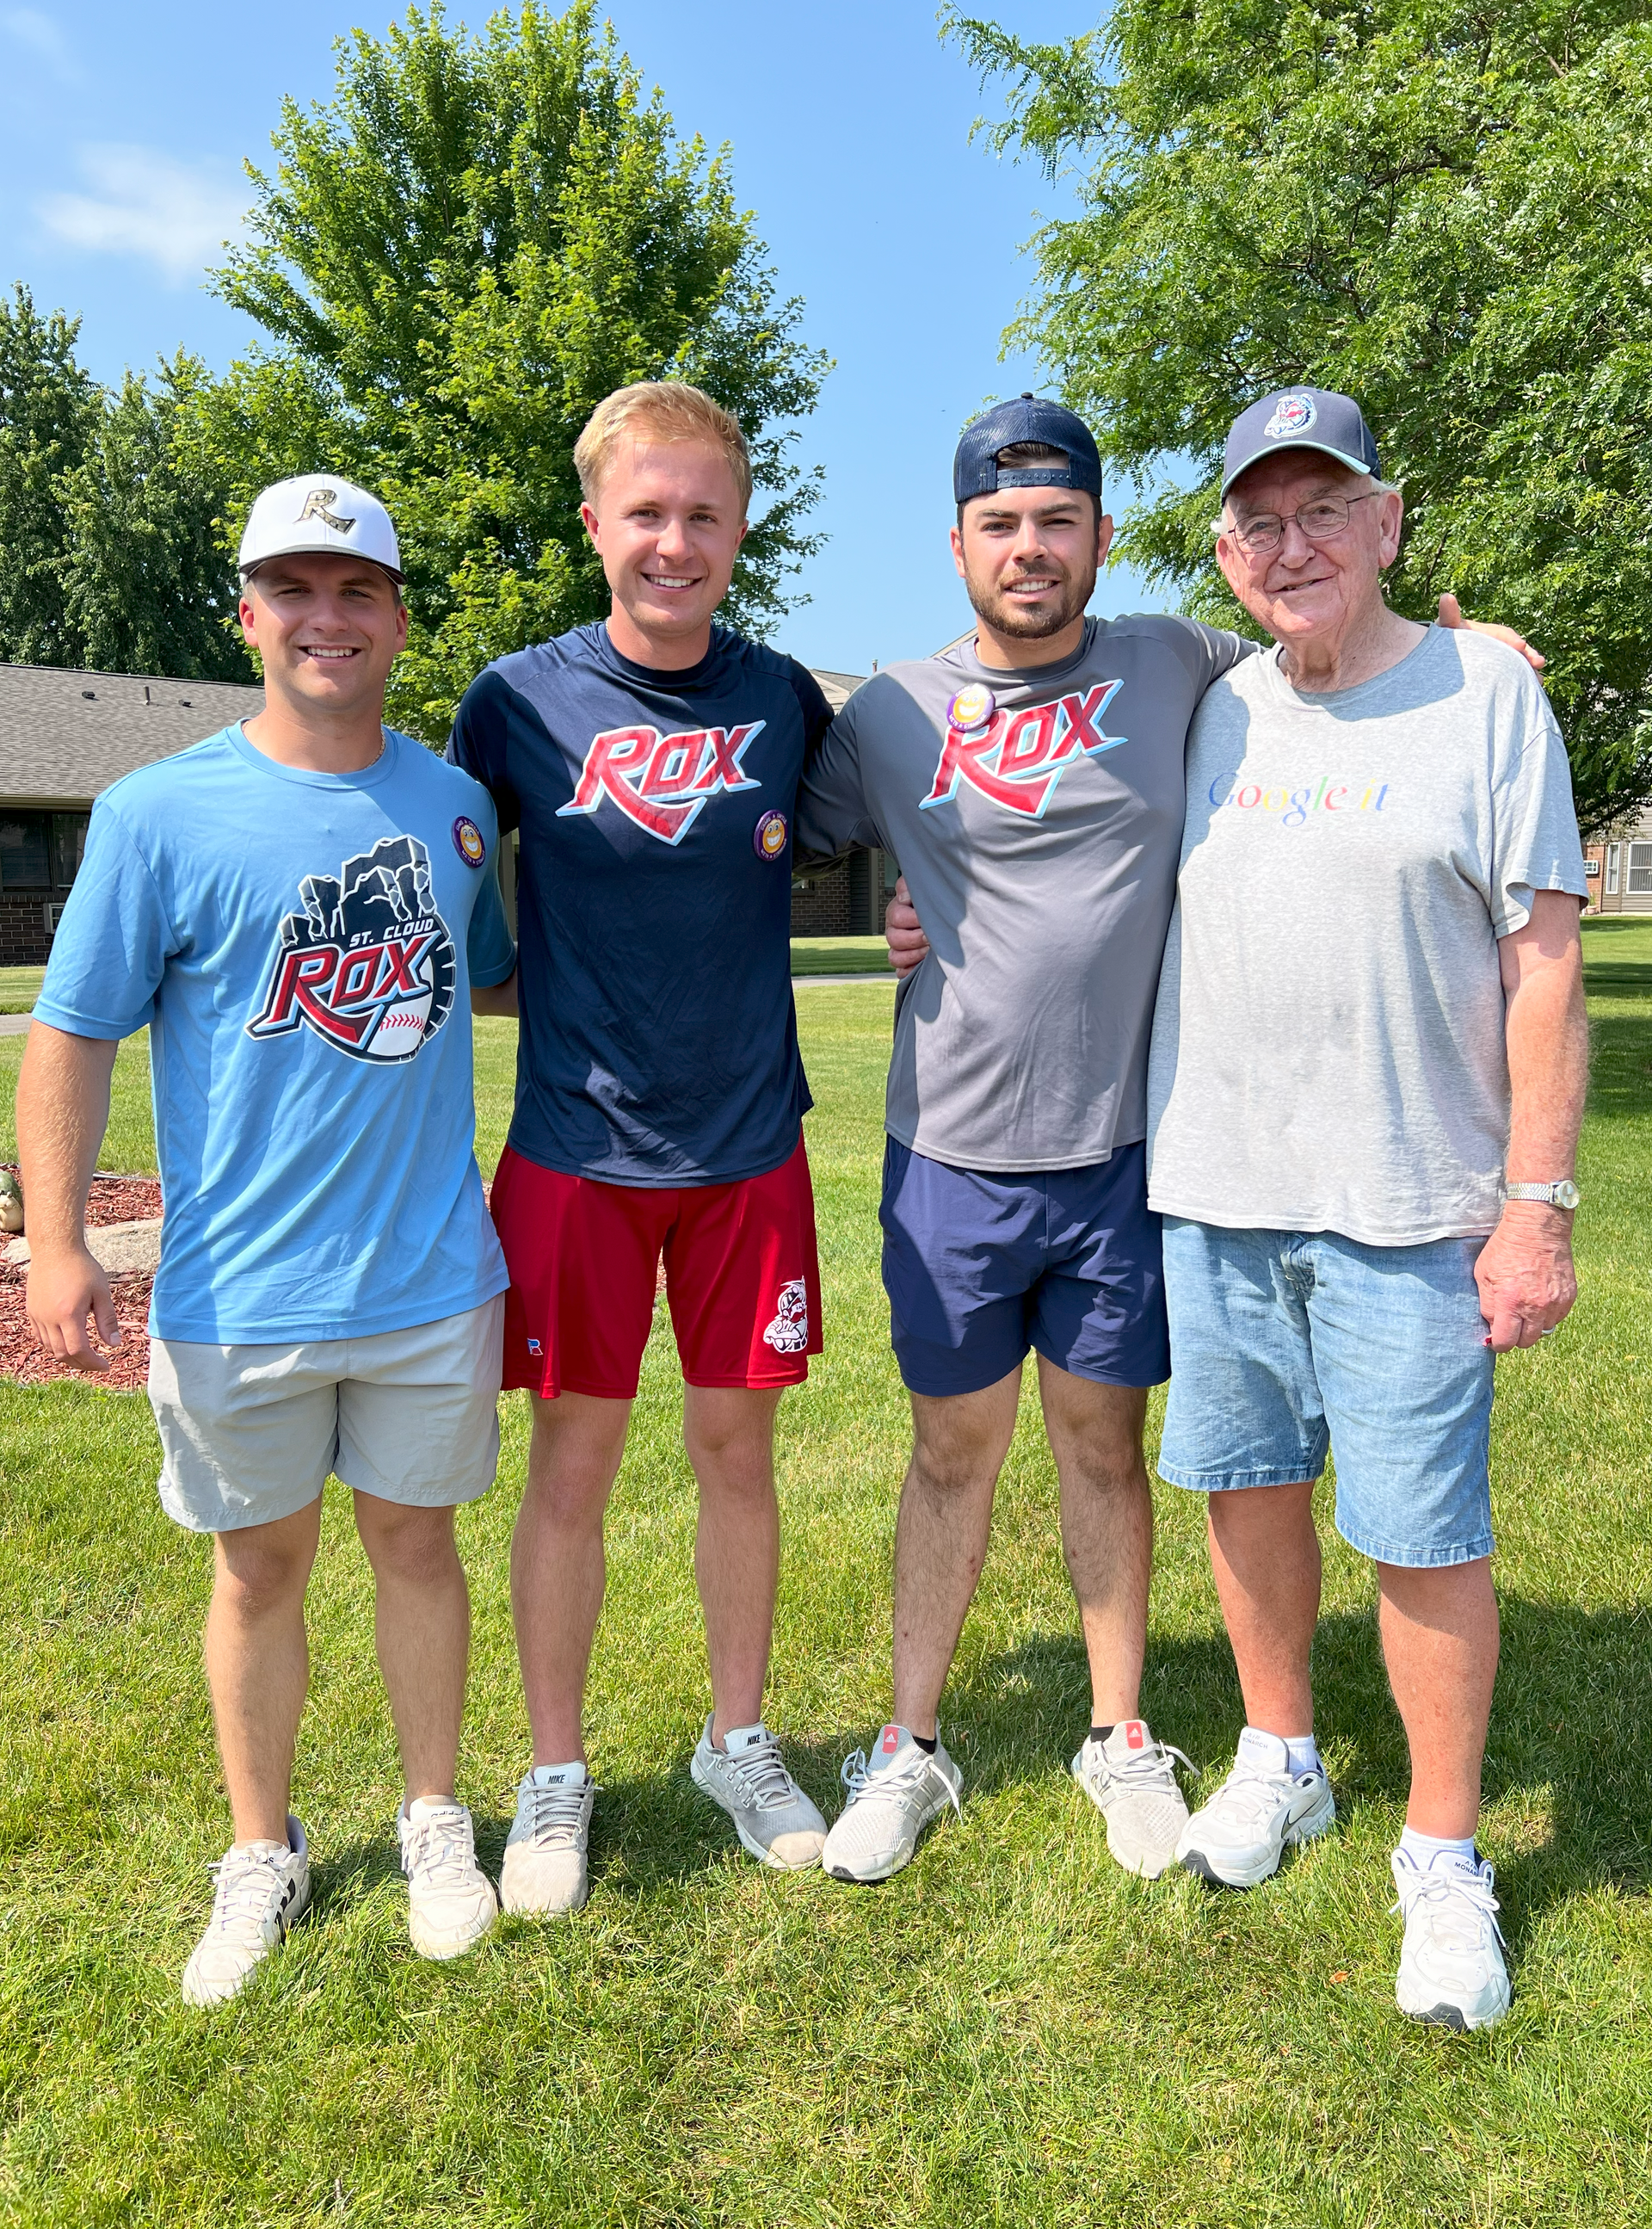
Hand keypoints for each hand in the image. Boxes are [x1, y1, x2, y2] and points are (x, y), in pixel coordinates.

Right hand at [26, 1243, 120, 1372]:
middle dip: (81, 1364)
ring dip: (67, 1356)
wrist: (55, 1249)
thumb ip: (108, 1321)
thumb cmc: (82, 1268)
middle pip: (62, 1354)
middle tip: (97, 1364)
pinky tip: (66, 1342)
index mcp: (69, 1314)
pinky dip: (53, 1345)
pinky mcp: (32, 1311)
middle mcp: (49, 1318)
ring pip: (50, 1348)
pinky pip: (40, 1337)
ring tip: (84, 1355)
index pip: (79, 1350)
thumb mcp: (102, 1293)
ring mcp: (37, 1315)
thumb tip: (114, 1345)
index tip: (106, 1366)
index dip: (93, 1363)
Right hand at [885, 876, 930, 978]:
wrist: (947, 920)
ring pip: (894, 957)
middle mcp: (893, 929)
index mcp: (897, 909)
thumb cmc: (937, 903)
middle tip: (931, 937)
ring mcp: (897, 948)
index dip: (912, 919)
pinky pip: (900, 971)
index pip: (897, 915)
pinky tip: (922, 965)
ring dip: (913, 955)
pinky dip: (910, 970)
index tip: (928, 918)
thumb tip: (905, 896)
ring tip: (930, 950)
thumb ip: (913, 887)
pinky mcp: (903, 964)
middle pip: (893, 938)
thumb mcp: (928, 888)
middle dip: (914, 938)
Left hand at [1437, 593, 1544, 672]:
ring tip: (1539, 680)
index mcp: (1485, 632)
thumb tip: (1446, 597)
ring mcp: (1497, 657)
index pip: (1501, 634)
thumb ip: (1448, 615)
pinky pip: (1512, 675)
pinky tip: (1532, 689)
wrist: (1437, 654)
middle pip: (1514, 649)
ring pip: (1517, 663)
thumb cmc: (1443, 639)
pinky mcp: (1497, 671)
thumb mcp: (1446, 627)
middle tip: (1538, 662)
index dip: (1510, 639)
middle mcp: (1495, 643)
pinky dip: (1522, 681)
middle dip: (1527, 656)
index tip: (1520, 646)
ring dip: (1529, 670)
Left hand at [1473, 1203, 1575, 1351]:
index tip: (1496, 1337)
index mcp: (1510, 1302)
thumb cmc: (1505, 1248)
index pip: (1506, 1343)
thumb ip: (1487, 1307)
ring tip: (1525, 1307)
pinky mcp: (1569, 1297)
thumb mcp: (1483, 1276)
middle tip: (1510, 1322)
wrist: (1537, 1228)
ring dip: (1533, 1325)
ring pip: (1543, 1331)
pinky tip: (1539, 1299)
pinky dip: (1547, 1315)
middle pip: (1526, 1342)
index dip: (1499, 1343)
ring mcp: (1555, 1303)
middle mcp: (1535, 1307)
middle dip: (1516, 1336)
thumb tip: (1492, 1329)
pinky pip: (1557, 1318)